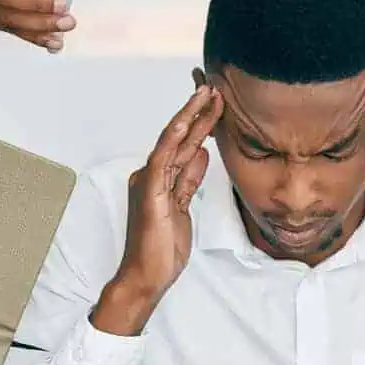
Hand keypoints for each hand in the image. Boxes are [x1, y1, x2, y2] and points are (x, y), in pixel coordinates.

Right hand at [93, 86, 222, 334]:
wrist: (147, 276)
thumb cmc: (162, 247)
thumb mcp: (184, 208)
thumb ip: (189, 180)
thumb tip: (202, 154)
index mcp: (161, 178)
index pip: (184, 144)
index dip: (201, 121)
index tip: (217, 103)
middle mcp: (152, 174)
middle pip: (180, 137)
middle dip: (199, 111)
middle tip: (216, 88)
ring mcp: (149, 181)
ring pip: (174, 142)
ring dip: (192, 117)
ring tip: (209, 96)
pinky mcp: (150, 192)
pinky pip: (164, 159)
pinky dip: (176, 139)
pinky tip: (188, 122)